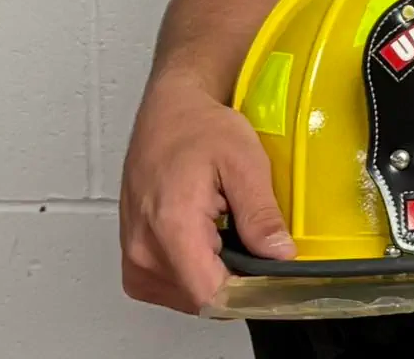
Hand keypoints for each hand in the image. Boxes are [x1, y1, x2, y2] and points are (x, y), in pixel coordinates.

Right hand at [119, 72, 293, 311]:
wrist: (168, 114)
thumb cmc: (200, 129)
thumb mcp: (245, 162)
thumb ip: (262, 215)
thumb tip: (280, 256)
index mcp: (171, 226)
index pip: (211, 294)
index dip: (248, 293)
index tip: (273, 277)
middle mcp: (144, 249)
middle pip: (202, 299)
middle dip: (236, 280)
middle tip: (255, 242)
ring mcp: (134, 258)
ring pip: (188, 297)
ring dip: (216, 276)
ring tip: (229, 234)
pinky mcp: (133, 260)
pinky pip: (171, 288)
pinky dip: (197, 272)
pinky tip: (210, 242)